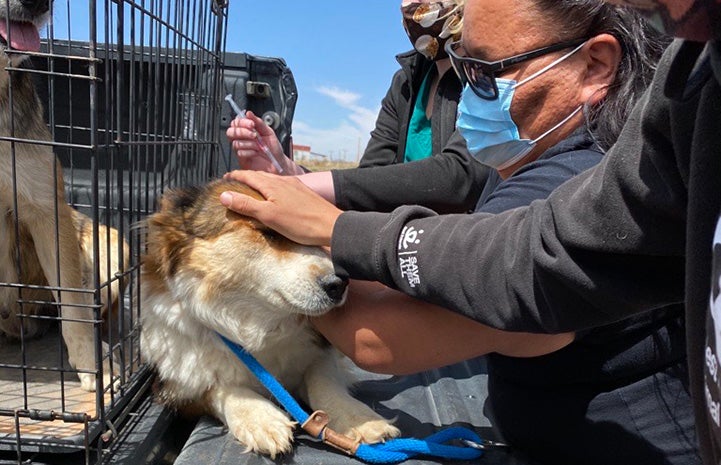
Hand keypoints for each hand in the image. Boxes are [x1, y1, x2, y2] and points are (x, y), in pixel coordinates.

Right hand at [220, 170, 341, 245]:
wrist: (332, 226)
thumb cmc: (301, 223)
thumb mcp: (269, 216)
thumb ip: (246, 205)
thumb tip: (224, 195)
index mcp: (272, 184)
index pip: (248, 175)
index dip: (235, 176)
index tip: (224, 179)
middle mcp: (284, 181)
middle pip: (259, 176)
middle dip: (245, 179)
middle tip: (235, 186)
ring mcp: (295, 186)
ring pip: (272, 181)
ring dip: (259, 183)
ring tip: (251, 191)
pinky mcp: (303, 194)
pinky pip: (282, 187)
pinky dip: (272, 189)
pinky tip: (274, 198)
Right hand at [226, 111, 303, 174]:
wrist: (278, 162)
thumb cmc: (273, 148)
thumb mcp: (268, 132)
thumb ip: (258, 122)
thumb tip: (249, 113)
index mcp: (247, 131)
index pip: (236, 123)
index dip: (242, 122)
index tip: (252, 124)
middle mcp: (242, 140)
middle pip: (230, 132)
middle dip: (242, 132)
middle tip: (254, 134)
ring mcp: (241, 150)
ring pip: (236, 143)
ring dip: (249, 143)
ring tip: (259, 146)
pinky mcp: (242, 160)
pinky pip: (240, 153)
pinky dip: (250, 152)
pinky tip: (256, 153)